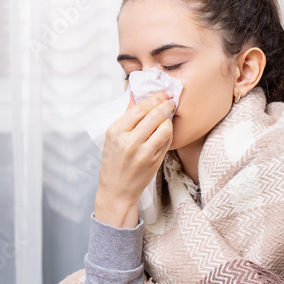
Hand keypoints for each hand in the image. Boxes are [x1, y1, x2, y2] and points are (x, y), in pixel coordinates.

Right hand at [95, 91, 175, 227]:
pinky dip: (168, 133)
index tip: (163, 93)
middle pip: (154, 115)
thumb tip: (135, 96)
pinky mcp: (154, 162)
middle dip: (166, 104)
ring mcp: (143, 153)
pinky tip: (166, 130)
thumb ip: (125, 117)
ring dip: (168, 119)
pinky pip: (166, 142)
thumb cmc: (113, 163)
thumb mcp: (112, 138)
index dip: (154, 98)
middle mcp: (129, 141)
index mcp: (115, 132)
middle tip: (171, 99)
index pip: (139, 108)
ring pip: (164, 128)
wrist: (116, 190)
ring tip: (167, 117)